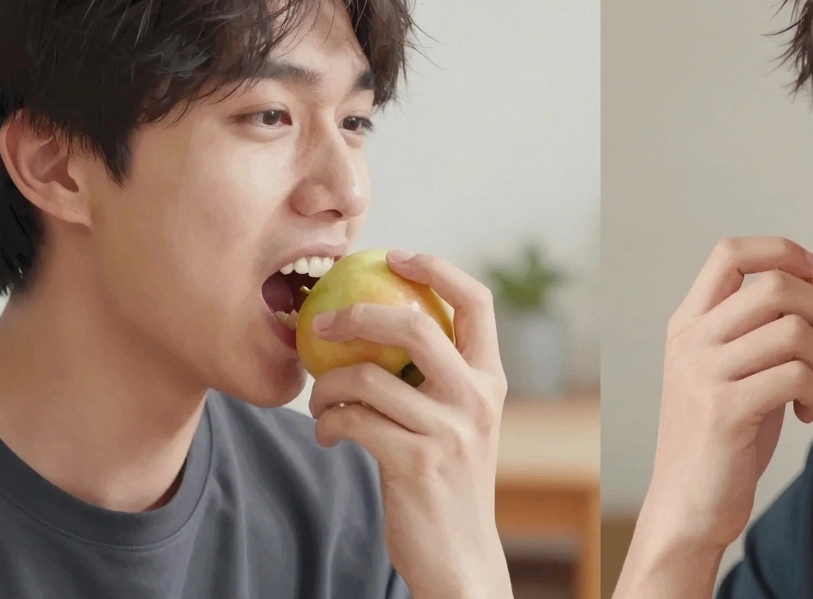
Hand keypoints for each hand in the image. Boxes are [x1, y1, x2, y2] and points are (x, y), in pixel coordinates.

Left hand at [307, 250, 511, 598]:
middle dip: (356, 316)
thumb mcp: (459, 422)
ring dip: (328, 386)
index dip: (436, 269)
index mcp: (491, 380)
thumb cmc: (447, 482)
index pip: (477, 302)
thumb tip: (379, 325)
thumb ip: (437, 379)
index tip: (394, 256)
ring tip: (320, 401)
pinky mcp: (416, 462)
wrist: (459, 556)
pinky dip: (328, 423)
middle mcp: (477, 399)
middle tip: (321, 323)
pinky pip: (353, 421)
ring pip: (368, 379)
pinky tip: (328, 435)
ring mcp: (450, 431)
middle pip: (414, 327)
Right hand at [639, 236, 812, 552]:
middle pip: (775, 286)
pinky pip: (797, 376)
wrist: (687, 505)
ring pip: (794, 331)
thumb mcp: (728, 371)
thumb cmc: (722, 438)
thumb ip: (759, 330)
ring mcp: (704, 374)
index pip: (731, 252)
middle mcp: (691, 341)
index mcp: (688, 323)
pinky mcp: (725, 410)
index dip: (783, 251)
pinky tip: (807, 412)